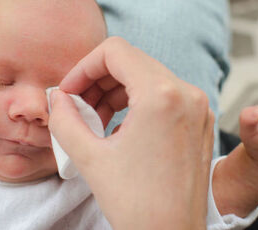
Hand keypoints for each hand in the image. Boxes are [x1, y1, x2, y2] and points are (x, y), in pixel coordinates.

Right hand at [48, 37, 213, 229]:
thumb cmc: (138, 205)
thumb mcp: (89, 158)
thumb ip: (64, 119)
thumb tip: (57, 97)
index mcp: (161, 95)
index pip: (115, 51)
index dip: (83, 67)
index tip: (69, 91)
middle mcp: (187, 94)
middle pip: (132, 62)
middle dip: (98, 81)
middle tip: (78, 107)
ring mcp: (198, 108)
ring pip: (148, 77)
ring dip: (116, 92)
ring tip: (95, 121)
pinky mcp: (200, 122)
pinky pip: (164, 96)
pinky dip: (137, 102)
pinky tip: (119, 129)